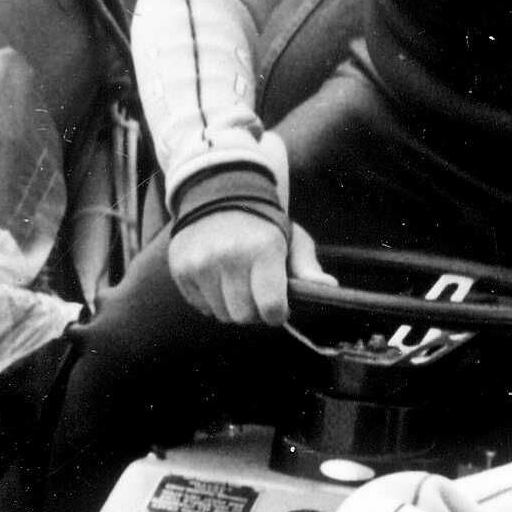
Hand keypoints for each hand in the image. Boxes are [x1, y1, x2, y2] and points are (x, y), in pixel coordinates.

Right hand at [167, 211, 325, 328]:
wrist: (219, 195)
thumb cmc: (264, 225)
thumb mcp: (292, 239)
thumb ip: (308, 267)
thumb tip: (329, 286)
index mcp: (263, 249)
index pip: (271, 307)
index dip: (277, 313)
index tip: (278, 307)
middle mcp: (230, 256)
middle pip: (244, 316)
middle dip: (254, 311)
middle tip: (256, 291)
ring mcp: (202, 263)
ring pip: (221, 314)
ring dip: (232, 305)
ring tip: (236, 281)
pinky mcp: (181, 268)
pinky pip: (200, 306)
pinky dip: (211, 299)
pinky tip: (217, 277)